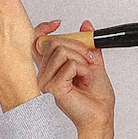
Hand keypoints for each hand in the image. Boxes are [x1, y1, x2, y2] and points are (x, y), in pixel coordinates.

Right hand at [33, 20, 115, 138]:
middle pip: (54, 42)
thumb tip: (86, 25)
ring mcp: (46, 82)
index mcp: (50, 68)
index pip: (36, 42)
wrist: (101, 115)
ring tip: (87, 75)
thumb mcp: (93, 63)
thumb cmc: (96, 97)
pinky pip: (70, 65)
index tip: (58, 23)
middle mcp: (44, 74)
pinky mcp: (53, 87)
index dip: (44, 29)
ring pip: (62, 52)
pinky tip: (85, 81)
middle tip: (89, 61)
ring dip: (82, 61)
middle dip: (78, 47)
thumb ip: (87, 44)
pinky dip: (84, 70)